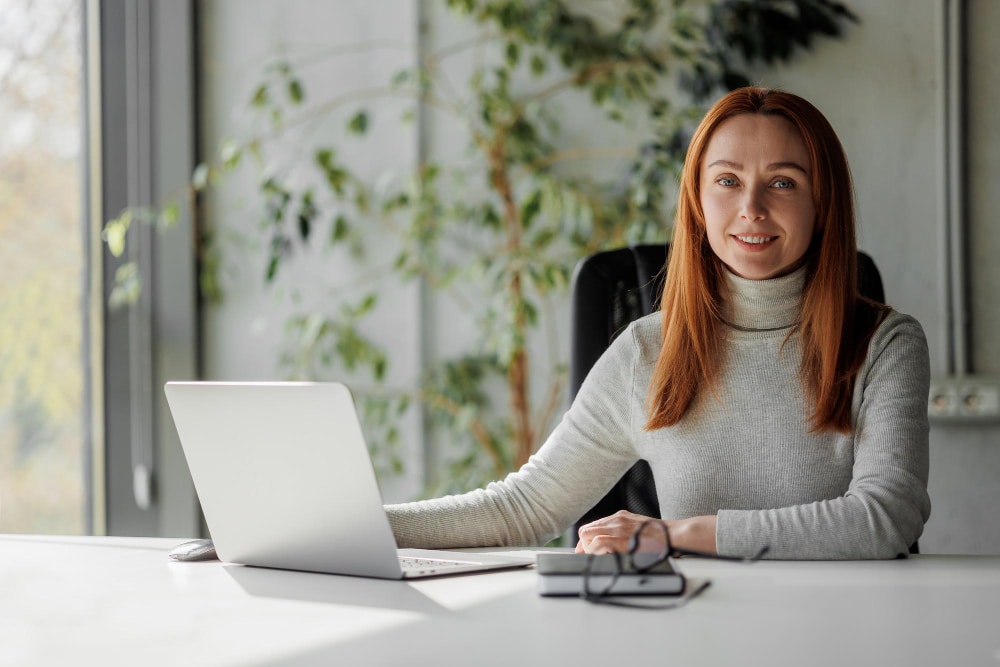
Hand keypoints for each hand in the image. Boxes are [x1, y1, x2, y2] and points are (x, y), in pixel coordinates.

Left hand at [575, 510, 717, 554]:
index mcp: (620, 517)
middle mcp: (616, 520)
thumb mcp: (637, 529)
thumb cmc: (660, 536)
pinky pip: (598, 543)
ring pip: (588, 535)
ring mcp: (618, 528)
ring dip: (587, 549)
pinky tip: (599, 558)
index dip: (586, 540)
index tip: (585, 550)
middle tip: (585, 556)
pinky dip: (594, 552)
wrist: (674, 535)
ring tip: (593, 559)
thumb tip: (610, 546)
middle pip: (586, 530)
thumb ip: (624, 533)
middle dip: (583, 545)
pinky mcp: (621, 538)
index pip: (593, 526)